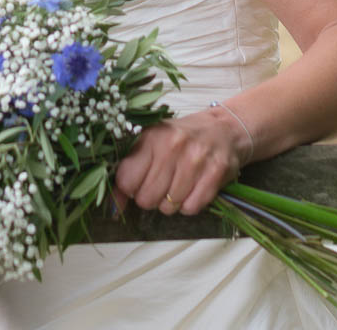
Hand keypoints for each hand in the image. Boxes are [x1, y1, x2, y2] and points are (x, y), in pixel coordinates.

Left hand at [112, 109, 248, 216]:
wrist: (224, 129)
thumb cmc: (182, 138)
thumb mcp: (152, 143)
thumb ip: (129, 170)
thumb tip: (113, 206)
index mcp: (151, 137)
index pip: (126, 180)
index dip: (129, 189)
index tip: (137, 184)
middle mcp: (172, 146)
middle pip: (146, 198)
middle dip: (150, 199)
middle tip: (160, 186)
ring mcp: (195, 160)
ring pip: (168, 207)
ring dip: (171, 203)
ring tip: (178, 184)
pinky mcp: (215, 173)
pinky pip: (191, 208)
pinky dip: (189, 205)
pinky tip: (193, 189)